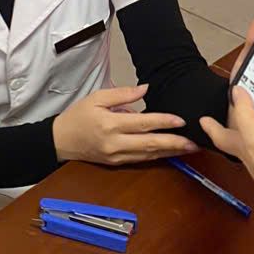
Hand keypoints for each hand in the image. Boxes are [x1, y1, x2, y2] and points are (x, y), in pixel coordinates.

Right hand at [53, 84, 196, 166]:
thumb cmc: (78, 116)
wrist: (60, 141)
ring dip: (170, 152)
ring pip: (148, 155)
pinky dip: (157, 156)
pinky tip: (170, 152)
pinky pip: (141, 160)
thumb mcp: (97, 97)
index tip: (182, 120)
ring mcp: (116, 156)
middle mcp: (115, 144)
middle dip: (175, 143)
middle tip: (194, 142)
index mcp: (110, 124)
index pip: (143, 124)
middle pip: (150, 144)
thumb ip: (122, 94)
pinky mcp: (116, 163)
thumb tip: (145, 89)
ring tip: (188, 148)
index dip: (164, 122)